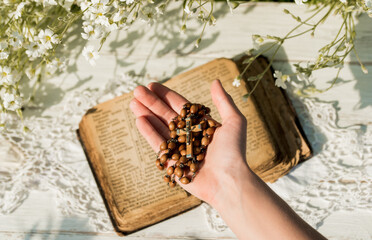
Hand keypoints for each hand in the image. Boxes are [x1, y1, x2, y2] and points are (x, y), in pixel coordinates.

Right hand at [130, 79, 249, 205]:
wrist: (228, 180)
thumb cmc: (233, 151)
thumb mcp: (234, 121)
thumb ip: (223, 101)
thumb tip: (215, 80)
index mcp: (201, 125)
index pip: (180, 106)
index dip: (166, 95)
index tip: (152, 85)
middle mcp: (188, 135)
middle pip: (166, 115)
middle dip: (152, 102)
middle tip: (137, 90)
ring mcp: (179, 148)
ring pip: (159, 127)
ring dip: (146, 114)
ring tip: (133, 102)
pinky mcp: (171, 162)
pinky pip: (158, 144)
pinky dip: (148, 132)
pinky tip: (139, 119)